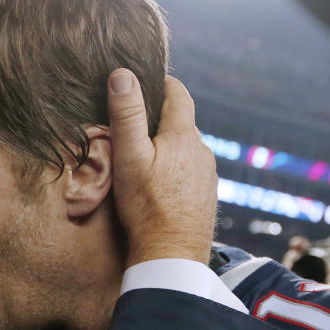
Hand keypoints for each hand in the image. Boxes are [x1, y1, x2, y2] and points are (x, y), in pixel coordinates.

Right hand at [107, 70, 217, 266]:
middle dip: (160, 118)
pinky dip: (174, 170)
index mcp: (184, 136)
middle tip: (133, 123)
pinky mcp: (205, 196)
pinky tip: (158, 185)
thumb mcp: (129, 156)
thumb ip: (126, 114)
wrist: (172, 254)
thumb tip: (122, 74)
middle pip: (181, 123)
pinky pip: (190, 172)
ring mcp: (207, 175)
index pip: (178, 94)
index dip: (162, 82)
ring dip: (167, 147)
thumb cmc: (147, 206)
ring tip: (142, 157)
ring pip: (186, 149)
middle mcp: (202, 151)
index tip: (146, 79)